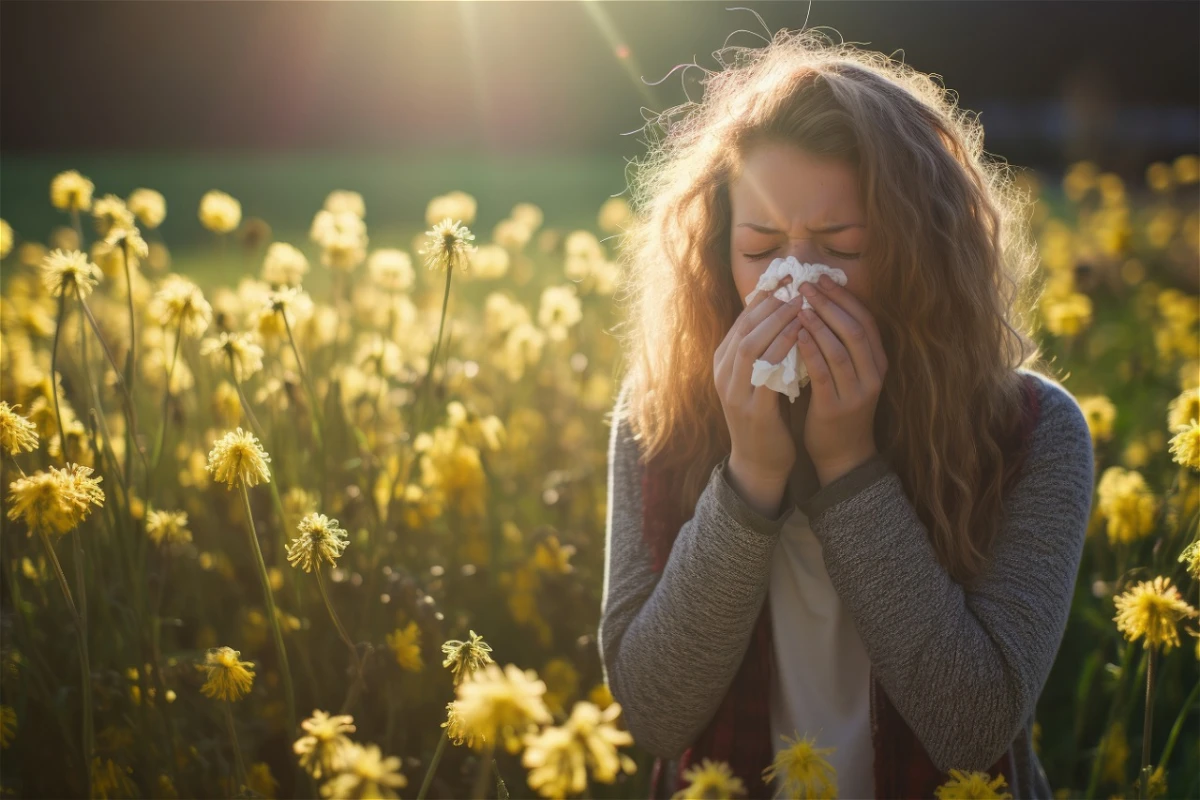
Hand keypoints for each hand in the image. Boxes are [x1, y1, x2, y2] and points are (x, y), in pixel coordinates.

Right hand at [713, 275, 805, 481]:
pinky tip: (802, 334)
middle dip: (770, 303)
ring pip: (751, 345)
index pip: (742, 320)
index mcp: (723, 363)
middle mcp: (723, 374)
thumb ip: (766, 348)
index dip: (764, 296)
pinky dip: (783, 349)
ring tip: (800, 303)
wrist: (759, 461)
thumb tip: (784, 310)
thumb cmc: (766, 414)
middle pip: (744, 327)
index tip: (786, 276)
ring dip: (776, 321)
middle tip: (796, 283)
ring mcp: (735, 392)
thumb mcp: (759, 376)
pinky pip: (767, 371)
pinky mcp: (752, 409)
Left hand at [795, 274, 888, 485]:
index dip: (845, 297)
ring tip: (799, 305)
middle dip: (831, 304)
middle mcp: (873, 375)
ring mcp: (857, 392)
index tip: (823, 278)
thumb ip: (840, 344)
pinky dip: (810, 351)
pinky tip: (796, 335)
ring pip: (840, 349)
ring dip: (819, 324)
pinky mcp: (836, 408)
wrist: (842, 454)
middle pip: (855, 330)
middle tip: (807, 285)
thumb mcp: (848, 373)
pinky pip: (824, 373)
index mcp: (877, 363)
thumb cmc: (839, 406)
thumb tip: (817, 304)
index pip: (866, 320)